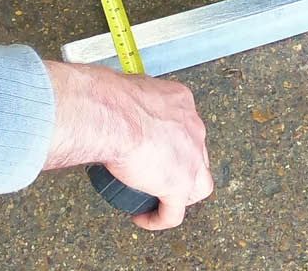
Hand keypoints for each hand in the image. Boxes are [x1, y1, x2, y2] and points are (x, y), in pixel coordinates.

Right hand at [43, 62, 212, 229]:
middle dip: (181, 164)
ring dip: (182, 194)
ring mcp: (191, 158)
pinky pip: (174, 212)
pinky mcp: (179, 184)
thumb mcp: (125, 88)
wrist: (112, 114)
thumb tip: (108, 100)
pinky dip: (160, 218)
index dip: (172, 139)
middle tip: (157, 173)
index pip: (185, 125)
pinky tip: (143, 218)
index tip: (155, 146)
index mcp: (181, 102)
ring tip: (161, 199)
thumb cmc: (111, 98)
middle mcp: (193, 128)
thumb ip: (126, 96)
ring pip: (199, 185)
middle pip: (196, 153)